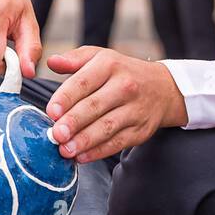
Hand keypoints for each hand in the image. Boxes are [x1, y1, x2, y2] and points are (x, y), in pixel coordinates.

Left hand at [43, 47, 188, 162]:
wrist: (163, 88)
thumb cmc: (122, 73)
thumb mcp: (100, 57)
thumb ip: (74, 59)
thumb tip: (51, 62)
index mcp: (110, 65)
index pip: (83, 82)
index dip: (66, 98)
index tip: (51, 112)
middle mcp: (125, 86)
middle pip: (95, 106)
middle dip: (74, 122)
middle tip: (56, 134)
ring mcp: (135, 109)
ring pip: (107, 127)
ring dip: (84, 140)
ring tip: (65, 150)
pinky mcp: (140, 130)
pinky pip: (117, 143)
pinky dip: (99, 151)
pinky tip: (82, 156)